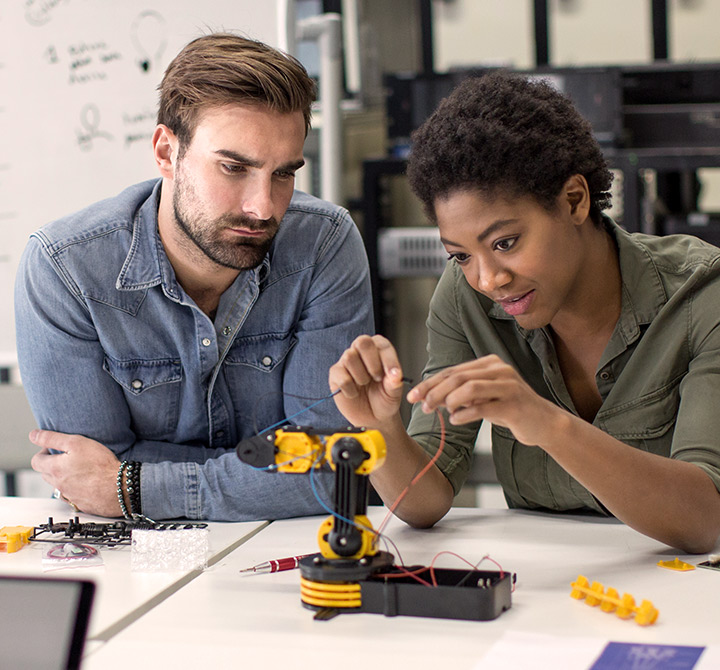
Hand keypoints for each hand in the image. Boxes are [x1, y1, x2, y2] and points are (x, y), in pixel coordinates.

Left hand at [30, 430, 122, 516]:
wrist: (119, 487)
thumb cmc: (100, 464)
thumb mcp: (76, 442)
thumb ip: (52, 438)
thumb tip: (34, 435)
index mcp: (55, 469)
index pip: (36, 461)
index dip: (42, 452)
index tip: (52, 449)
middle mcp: (59, 484)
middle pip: (46, 474)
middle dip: (51, 464)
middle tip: (66, 457)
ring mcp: (69, 496)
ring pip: (59, 485)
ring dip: (63, 477)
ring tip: (79, 469)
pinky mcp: (81, 503)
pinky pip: (72, 495)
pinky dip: (75, 488)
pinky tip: (88, 482)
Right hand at [329, 334, 405, 427]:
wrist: (372, 417)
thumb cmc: (384, 399)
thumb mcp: (394, 392)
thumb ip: (395, 382)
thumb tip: (395, 375)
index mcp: (378, 351)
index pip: (382, 344)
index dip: (388, 358)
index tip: (394, 374)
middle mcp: (361, 352)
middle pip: (362, 342)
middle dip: (372, 362)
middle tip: (378, 378)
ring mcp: (346, 362)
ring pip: (350, 357)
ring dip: (361, 376)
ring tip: (365, 385)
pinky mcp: (336, 374)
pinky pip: (341, 376)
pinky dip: (350, 389)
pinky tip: (354, 393)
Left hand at [407, 354, 560, 446]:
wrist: (544, 423)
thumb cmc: (510, 409)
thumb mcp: (485, 396)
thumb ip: (463, 393)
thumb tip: (432, 397)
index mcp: (490, 364)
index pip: (453, 371)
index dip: (430, 383)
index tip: (413, 396)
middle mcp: (499, 370)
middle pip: (458, 377)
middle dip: (434, 391)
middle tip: (422, 406)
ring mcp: (508, 386)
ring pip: (469, 388)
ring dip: (449, 401)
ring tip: (440, 412)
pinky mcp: (513, 404)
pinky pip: (482, 407)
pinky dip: (464, 414)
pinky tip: (455, 420)